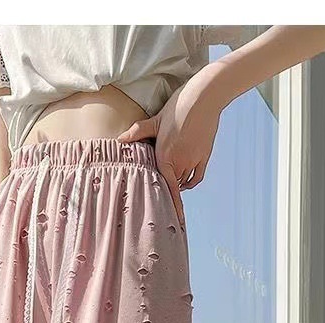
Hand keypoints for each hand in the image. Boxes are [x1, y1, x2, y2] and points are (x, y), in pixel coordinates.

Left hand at [117, 69, 226, 226]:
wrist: (204, 97)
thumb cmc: (178, 107)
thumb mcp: (156, 120)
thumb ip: (138, 132)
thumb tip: (119, 140)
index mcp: (165, 156)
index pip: (166, 189)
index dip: (171, 206)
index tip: (175, 221)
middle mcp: (180, 162)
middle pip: (173, 186)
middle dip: (168, 192)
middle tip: (162, 201)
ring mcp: (193, 160)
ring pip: (184, 182)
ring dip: (178, 184)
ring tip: (171, 186)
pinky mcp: (203, 156)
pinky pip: (196, 177)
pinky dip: (190, 181)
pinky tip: (185, 182)